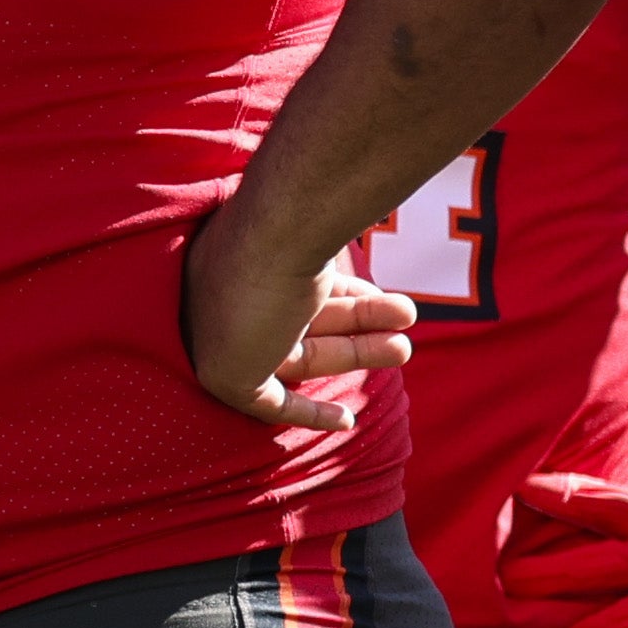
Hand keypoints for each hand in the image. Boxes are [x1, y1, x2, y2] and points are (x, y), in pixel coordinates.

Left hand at [186, 210, 412, 429]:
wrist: (279, 229)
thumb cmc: (301, 218)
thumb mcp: (319, 229)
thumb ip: (333, 241)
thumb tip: (366, 206)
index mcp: (239, 253)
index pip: (293, 287)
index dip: (341, 295)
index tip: (374, 295)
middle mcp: (225, 294)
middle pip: (303, 320)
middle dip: (358, 322)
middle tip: (406, 315)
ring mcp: (220, 335)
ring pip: (300, 354)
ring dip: (355, 353)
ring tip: (404, 349)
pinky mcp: (225, 376)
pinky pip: (270, 403)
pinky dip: (309, 412)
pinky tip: (346, 420)